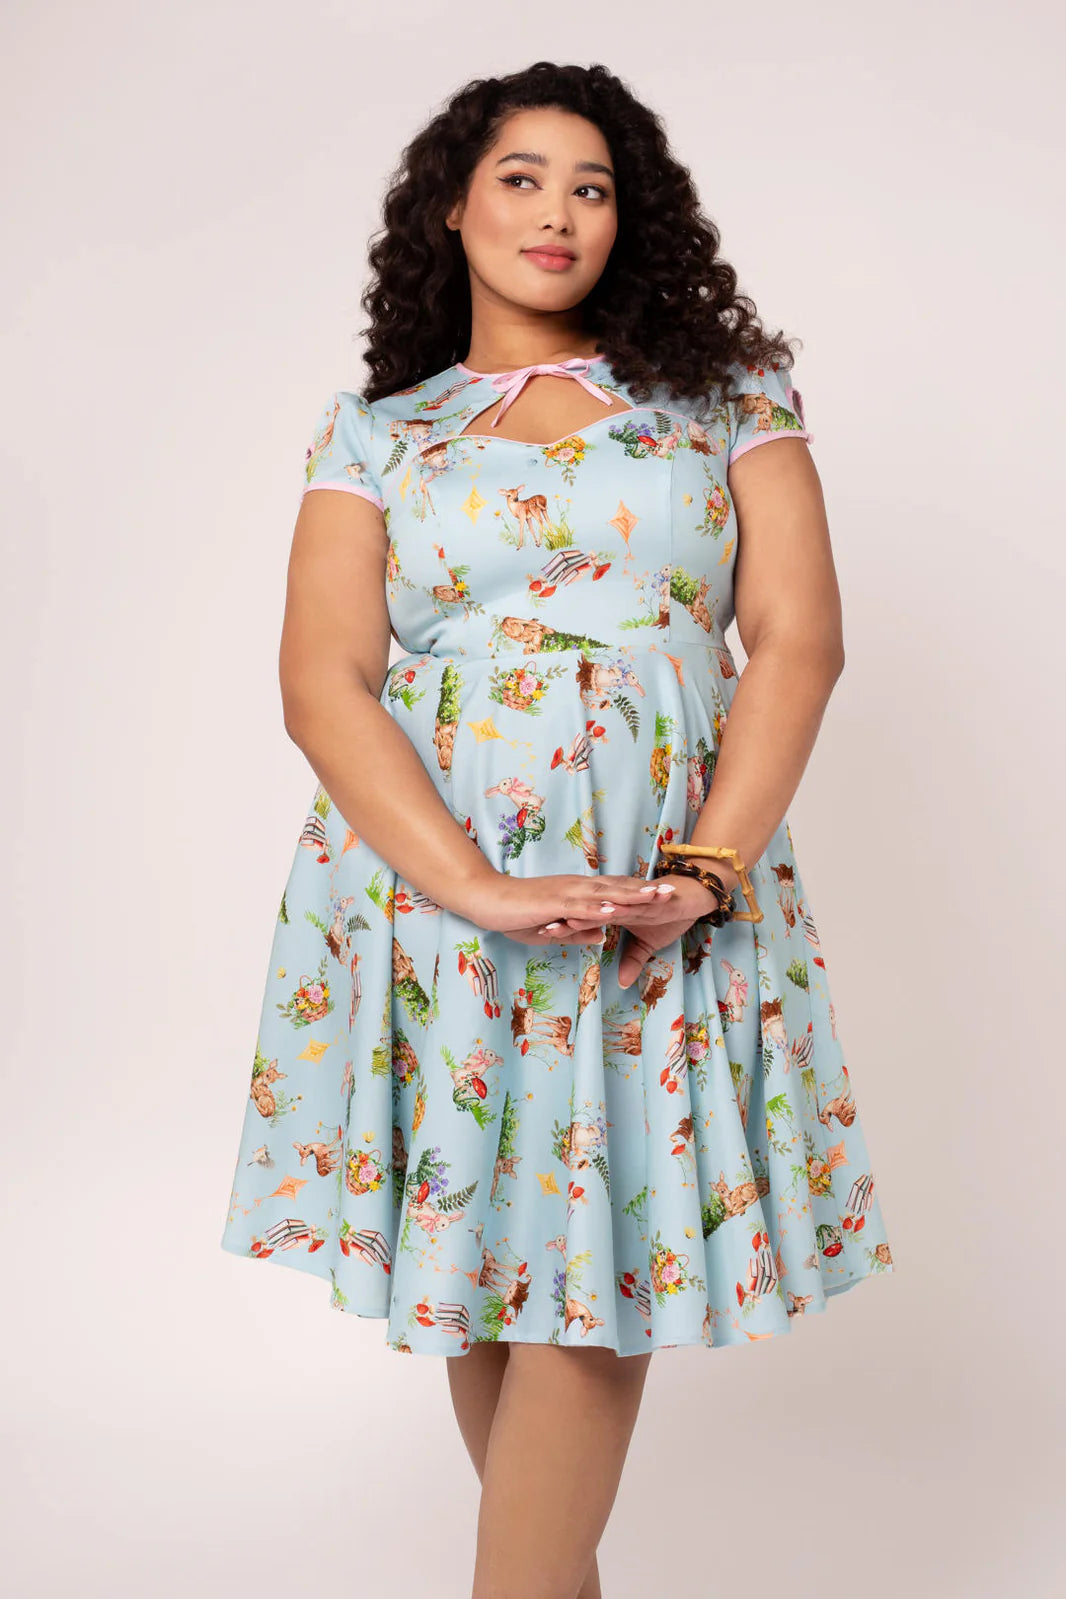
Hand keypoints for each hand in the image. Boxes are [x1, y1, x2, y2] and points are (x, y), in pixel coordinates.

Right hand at [454, 870, 685, 945]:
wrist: (488, 900)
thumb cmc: (516, 915)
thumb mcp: (553, 928)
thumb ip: (577, 930)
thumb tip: (602, 935)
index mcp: (577, 892)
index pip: (614, 891)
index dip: (639, 893)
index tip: (664, 894)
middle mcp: (576, 887)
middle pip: (617, 888)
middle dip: (646, 890)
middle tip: (675, 890)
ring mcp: (565, 893)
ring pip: (605, 894)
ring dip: (631, 895)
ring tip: (656, 896)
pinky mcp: (552, 902)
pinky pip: (579, 906)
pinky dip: (599, 907)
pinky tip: (616, 910)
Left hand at [552, 867, 739, 988]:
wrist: (697, 894)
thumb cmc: (672, 915)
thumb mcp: (650, 943)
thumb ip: (633, 960)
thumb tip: (622, 983)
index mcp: (615, 909)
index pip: (583, 917)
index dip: (563, 924)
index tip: (539, 931)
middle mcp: (620, 903)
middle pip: (587, 912)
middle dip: (564, 920)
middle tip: (539, 927)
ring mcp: (634, 901)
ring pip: (603, 909)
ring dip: (584, 916)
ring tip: (561, 923)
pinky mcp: (650, 901)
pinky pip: (631, 907)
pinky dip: (617, 911)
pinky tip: (604, 915)